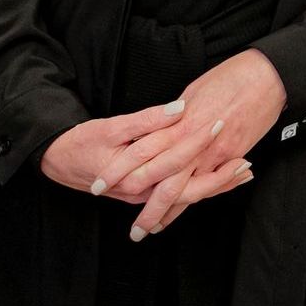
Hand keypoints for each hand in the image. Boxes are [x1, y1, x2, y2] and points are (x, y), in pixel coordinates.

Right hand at [37, 106, 251, 220]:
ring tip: (244, 172)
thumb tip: (179, 109)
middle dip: (222, 179)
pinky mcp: (144, 192)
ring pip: (187, 196)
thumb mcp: (111, 128)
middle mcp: (144, 192)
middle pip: (192, 191)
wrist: (56, 161)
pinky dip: (200, 187)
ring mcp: (144, 196)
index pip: (181, 163)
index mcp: (139, 176)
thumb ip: (147, 121)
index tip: (226, 127)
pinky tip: (218, 178)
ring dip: (216, 185)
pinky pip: (178, 195)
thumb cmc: (81, 144)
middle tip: (249, 165)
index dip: (205, 143)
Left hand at [94, 48, 288, 237]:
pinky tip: (183, 211)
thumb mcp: (193, 92)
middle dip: (147, 209)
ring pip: (187, 192)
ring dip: (170, 212)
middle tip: (132, 229)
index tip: (103, 184)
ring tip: (153, 228)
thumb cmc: (230, 77)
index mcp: (180, 122)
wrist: (266, 77)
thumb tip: (160, 127)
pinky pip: (211, 185)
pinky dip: (197, 200)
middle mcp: (195, 143)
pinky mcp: (233, 157)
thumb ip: (174, 116)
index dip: (121, 171)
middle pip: (163, 183)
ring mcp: (216, 153)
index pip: (141, 152)